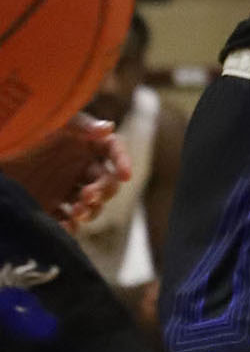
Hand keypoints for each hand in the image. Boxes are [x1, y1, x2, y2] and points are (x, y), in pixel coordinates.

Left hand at [0, 114, 131, 228]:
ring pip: (90, 203)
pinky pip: (65, 220)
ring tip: (77, 212)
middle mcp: (79, 167)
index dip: (123, 161)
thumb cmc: (22, 130)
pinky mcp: (48, 206)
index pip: (113, 150)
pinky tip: (65, 228)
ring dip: (91, 210)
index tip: (126, 175)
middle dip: (103, 191)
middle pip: (106, 181)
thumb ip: (80, 125)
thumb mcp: (53, 123)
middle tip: (88, 196)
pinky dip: (69, 227)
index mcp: (85, 143)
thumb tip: (109, 128)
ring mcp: (64, 188)